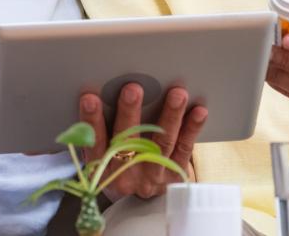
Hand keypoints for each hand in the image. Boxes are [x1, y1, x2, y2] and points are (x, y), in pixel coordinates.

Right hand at [79, 83, 206, 199]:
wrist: (139, 200)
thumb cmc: (117, 164)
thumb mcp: (102, 157)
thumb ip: (101, 132)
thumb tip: (101, 93)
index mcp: (102, 169)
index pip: (95, 143)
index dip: (92, 121)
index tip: (90, 98)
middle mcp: (126, 175)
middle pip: (128, 142)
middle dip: (130, 113)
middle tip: (133, 89)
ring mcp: (152, 176)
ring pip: (162, 143)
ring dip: (170, 116)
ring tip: (177, 94)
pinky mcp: (174, 175)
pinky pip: (184, 150)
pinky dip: (192, 129)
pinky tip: (199, 111)